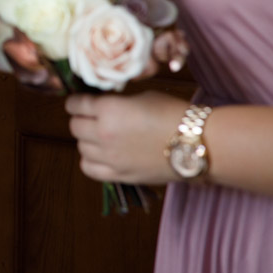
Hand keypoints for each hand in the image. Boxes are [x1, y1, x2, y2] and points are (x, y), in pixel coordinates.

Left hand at [66, 91, 190, 184]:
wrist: (198, 142)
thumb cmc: (173, 114)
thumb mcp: (140, 97)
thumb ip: (114, 103)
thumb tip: (99, 105)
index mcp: (108, 109)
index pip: (75, 104)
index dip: (77, 102)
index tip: (81, 102)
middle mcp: (103, 133)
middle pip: (74, 126)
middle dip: (81, 119)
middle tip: (93, 118)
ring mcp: (110, 157)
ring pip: (80, 147)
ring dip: (87, 140)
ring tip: (101, 136)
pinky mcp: (120, 175)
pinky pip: (89, 168)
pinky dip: (91, 160)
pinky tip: (102, 155)